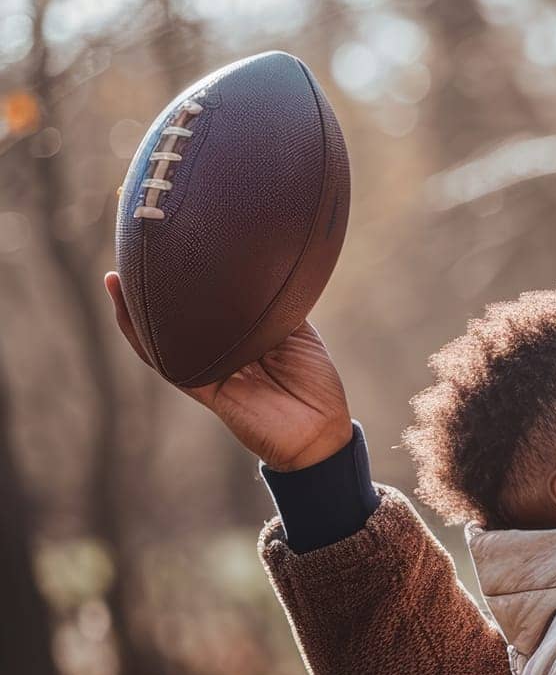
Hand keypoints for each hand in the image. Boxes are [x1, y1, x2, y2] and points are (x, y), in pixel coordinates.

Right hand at [104, 270, 352, 470]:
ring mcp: (209, 369)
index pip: (208, 302)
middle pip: (178, 317)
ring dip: (135, 310)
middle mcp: (220, 350)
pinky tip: (127, 313)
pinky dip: (143, 339)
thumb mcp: (297, 331)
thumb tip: (263, 263)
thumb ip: (276, 304)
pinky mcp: (204, 388)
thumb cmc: (315, 383)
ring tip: (116, 277)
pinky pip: (167, 363)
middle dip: (153, 289)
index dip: (189, 279)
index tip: (174, 242)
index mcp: (242, 335)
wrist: (321, 431)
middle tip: (136, 254)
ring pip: (161, 338)